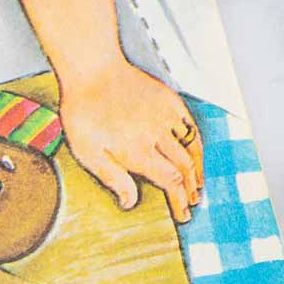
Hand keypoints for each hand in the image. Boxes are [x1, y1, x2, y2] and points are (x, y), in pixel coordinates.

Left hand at [60, 60, 203, 222]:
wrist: (91, 68)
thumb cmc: (84, 110)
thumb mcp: (88, 151)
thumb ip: (113, 178)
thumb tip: (130, 202)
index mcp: (138, 151)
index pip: (170, 182)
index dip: (179, 201)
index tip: (183, 214)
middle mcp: (156, 135)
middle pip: (185, 168)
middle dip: (192, 190)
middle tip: (192, 203)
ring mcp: (165, 116)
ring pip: (192, 147)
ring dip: (198, 169)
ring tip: (198, 183)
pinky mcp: (168, 99)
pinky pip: (189, 124)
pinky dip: (196, 141)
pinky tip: (194, 151)